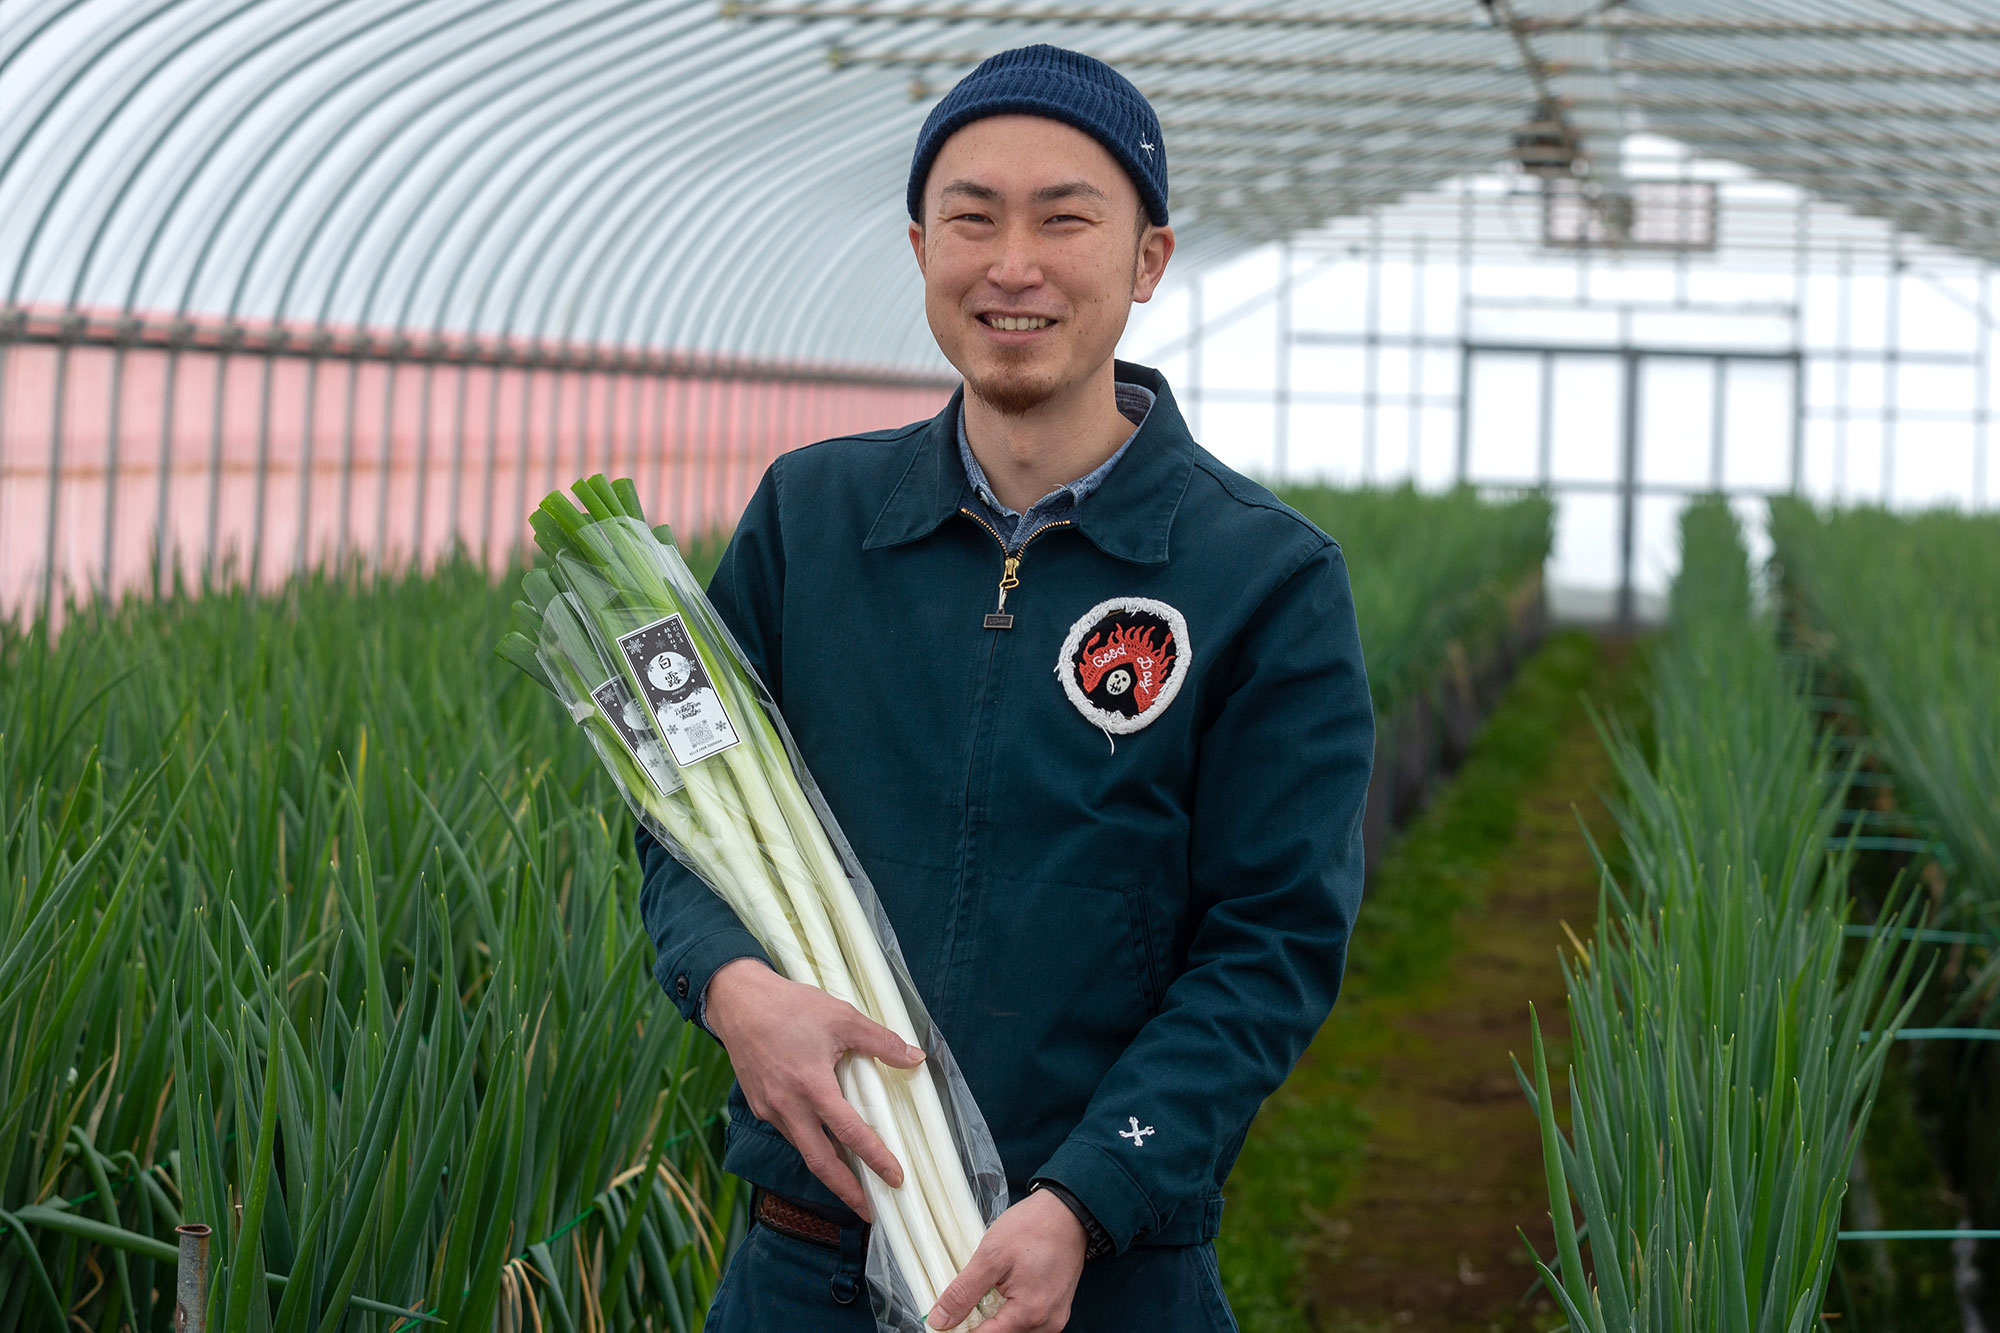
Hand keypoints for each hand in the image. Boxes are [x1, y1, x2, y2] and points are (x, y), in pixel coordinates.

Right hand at [704, 957, 925, 1220]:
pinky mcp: (759, 1105)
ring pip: (803, 1149)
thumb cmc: (791, 1006)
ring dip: (827, 1169)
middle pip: (820, 1163)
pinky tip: (822, 1140)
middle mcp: (789, 1106)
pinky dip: (809, 1142)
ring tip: (850, 1183)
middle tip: (868, 1210)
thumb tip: (916, 1058)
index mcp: (813, 1087)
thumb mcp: (842, 1017)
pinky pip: (789, 1131)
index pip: (851, 1134)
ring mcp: (770, 1109)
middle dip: (846, 1192)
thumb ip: (881, 1042)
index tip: (896, 1178)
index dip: (876, 1159)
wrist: (738, 1002)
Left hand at [927, 1188, 1087, 1331]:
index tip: (946, 1320)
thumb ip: (963, 1292)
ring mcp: (1054, 1317)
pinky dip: (1011, 1310)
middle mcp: (1046, 1323)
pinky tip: (1006, 1289)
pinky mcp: (1057, 1308)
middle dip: (980, 1322)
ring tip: (992, 1287)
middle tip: (971, 1295)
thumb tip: (941, 1319)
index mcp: (1029, 1314)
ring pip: (1013, 1330)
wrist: (1067, 1212)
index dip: (961, 1330)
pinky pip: (1028, 1320)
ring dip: (996, 1317)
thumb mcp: (990, 1256)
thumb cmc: (1034, 1227)